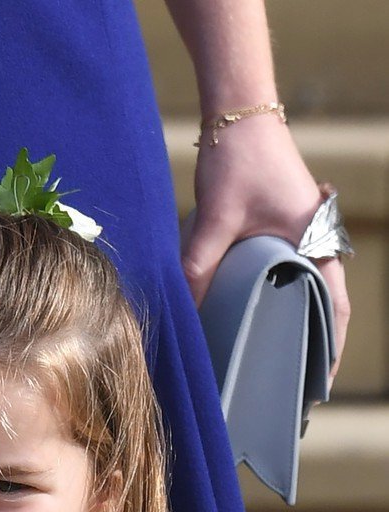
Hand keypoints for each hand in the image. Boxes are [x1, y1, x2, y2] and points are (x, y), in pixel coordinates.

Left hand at [182, 115, 349, 385]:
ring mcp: (302, 235)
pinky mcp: (283, 229)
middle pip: (323, 306)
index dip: (331, 348)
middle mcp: (316, 240)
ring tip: (275, 366)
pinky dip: (278, 300)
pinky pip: (287, 275)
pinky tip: (256, 322)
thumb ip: (199, 265)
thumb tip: (184, 311)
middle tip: (292, 390)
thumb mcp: (215, 219)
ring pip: (305, 291)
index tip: (319, 385)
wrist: (240, 113)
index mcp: (316, 241)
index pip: (335, 306)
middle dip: (311, 347)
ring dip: (295, 326)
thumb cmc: (238, 160)